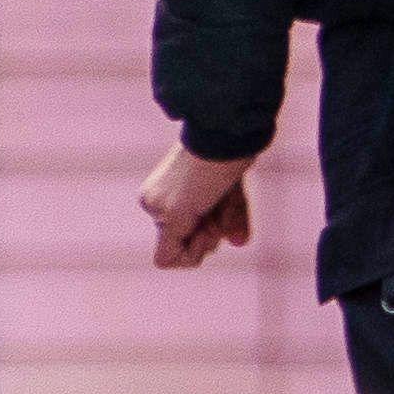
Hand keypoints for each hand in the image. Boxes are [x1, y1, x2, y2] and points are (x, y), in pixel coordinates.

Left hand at [144, 142, 259, 270]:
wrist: (227, 134)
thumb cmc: (231, 152)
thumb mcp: (231, 193)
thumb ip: (231, 219)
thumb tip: (239, 243)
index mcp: (165, 191)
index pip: (183, 229)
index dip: (208, 228)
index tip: (222, 207)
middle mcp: (154, 200)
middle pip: (182, 242)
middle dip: (211, 234)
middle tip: (222, 208)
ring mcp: (157, 208)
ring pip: (177, 253)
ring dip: (208, 239)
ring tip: (219, 207)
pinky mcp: (168, 215)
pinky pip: (168, 259)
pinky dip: (195, 252)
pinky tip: (207, 227)